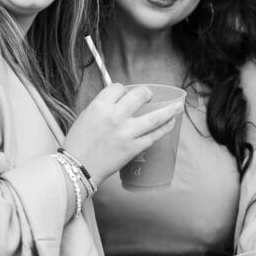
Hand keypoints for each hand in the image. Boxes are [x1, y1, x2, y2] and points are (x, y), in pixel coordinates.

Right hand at [62, 84, 182, 184]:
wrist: (76, 168)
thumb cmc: (77, 143)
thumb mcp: (85, 116)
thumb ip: (102, 108)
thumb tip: (119, 102)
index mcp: (99, 106)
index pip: (118, 88)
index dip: (123, 89)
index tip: (124, 94)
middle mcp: (115, 117)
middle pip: (139, 95)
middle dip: (146, 93)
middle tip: (148, 97)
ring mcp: (126, 133)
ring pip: (155, 117)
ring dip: (170, 110)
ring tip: (179, 106)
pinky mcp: (133, 148)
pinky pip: (154, 136)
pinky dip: (165, 128)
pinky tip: (171, 123)